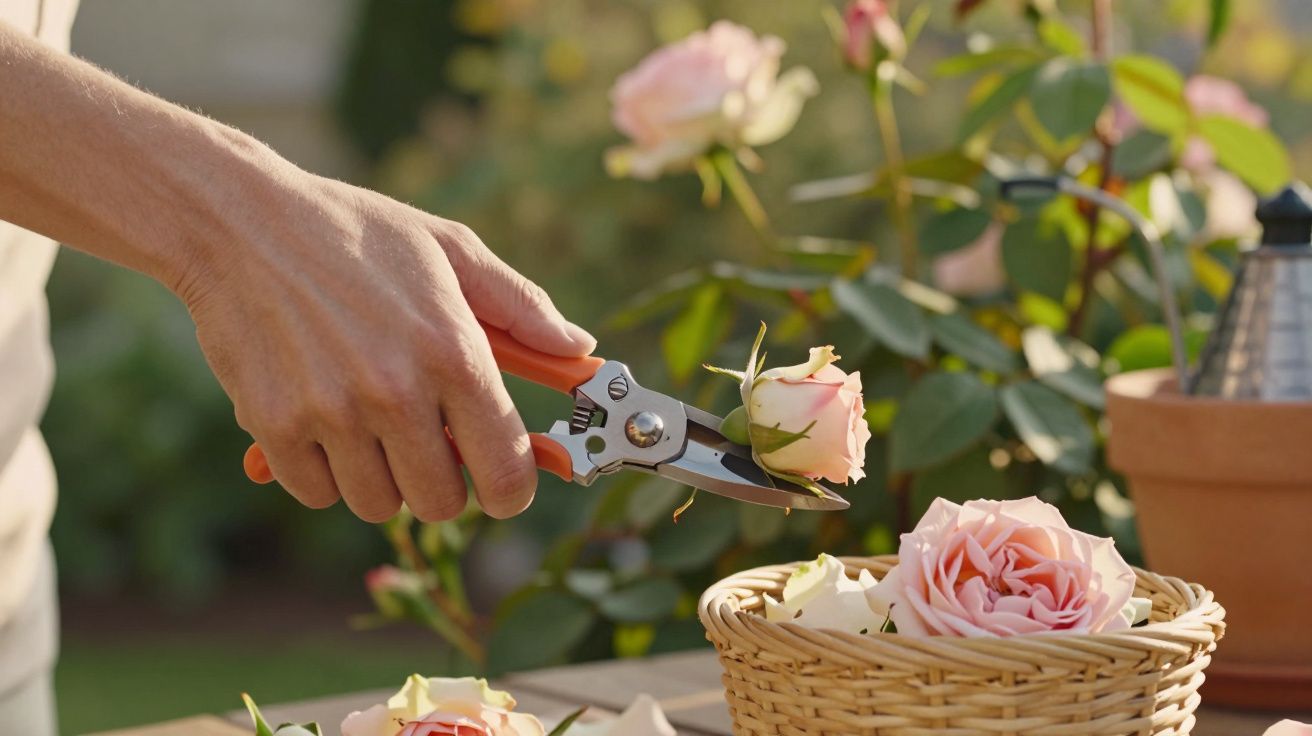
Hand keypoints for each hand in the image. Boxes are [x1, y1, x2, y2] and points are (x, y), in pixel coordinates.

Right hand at [173, 171, 594, 522]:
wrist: (239, 221)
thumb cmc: (357, 234)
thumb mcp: (451, 250)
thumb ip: (521, 306)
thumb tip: (579, 349)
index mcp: (453, 351)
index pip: (505, 469)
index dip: (511, 491)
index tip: (503, 487)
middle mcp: (396, 391)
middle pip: (441, 502)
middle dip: (442, 483)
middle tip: (426, 442)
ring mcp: (330, 413)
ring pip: (377, 503)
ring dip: (380, 476)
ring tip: (369, 420)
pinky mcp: (273, 426)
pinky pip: (318, 492)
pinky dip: (323, 471)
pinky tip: (321, 419)